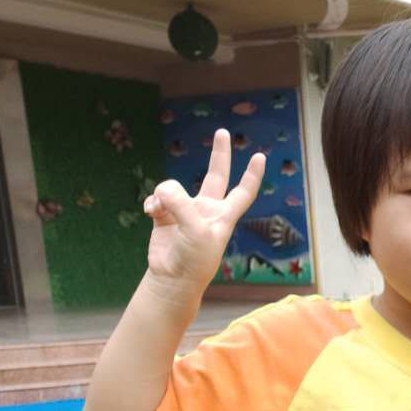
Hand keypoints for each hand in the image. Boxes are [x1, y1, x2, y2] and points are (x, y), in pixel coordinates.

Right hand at [142, 128, 264, 294]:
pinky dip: (151, 203)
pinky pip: (156, 198)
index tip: (260, 156)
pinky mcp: (165, 215)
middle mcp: (206, 210)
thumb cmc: (194, 260)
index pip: (243, 192)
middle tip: (223, 132)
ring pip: (173, 187)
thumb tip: (164, 188)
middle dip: (220, 154)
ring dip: (164, 194)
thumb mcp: (195, 231)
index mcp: (223, 216)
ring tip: (161, 210)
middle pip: (216, 175)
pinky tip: (150, 213)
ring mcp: (185, 211)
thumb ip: (182, 204)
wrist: (172, 279)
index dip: (252, 175)